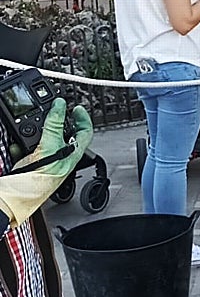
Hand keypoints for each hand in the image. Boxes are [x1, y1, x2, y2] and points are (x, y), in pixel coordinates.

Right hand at [0, 99, 93, 226]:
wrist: (22, 191)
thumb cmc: (42, 176)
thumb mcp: (50, 144)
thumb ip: (55, 124)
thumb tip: (60, 105)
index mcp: (73, 151)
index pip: (86, 131)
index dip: (83, 117)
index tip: (76, 108)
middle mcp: (63, 154)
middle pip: (65, 132)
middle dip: (57, 121)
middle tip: (52, 111)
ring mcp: (48, 158)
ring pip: (45, 138)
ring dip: (37, 131)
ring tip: (32, 125)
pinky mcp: (33, 161)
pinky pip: (27, 147)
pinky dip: (21, 143)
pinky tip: (17, 143)